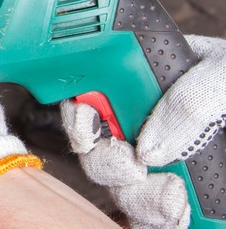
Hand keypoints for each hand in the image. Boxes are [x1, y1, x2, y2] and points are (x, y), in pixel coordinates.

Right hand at [62, 35, 225, 227]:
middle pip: (95, 148)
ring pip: (118, 190)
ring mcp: (162, 168)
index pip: (90, 93)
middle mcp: (148, 127)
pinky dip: (157, 221)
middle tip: (135, 166)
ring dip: (140, 198)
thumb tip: (150, 145)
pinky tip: (183, 212)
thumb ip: (190, 99)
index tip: (91, 129)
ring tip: (175, 196)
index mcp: (150, 83)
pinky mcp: (176, 204)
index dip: (79, 112)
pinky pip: (146, 220)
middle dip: (109, 164)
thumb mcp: (225, 77)